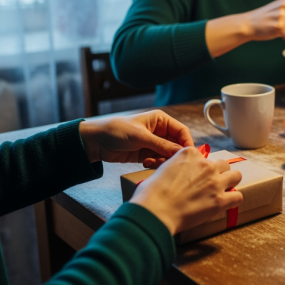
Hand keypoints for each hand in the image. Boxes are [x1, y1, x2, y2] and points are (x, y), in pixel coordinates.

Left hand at [79, 110, 193, 164]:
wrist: (96, 141)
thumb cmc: (117, 130)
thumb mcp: (142, 137)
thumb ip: (162, 145)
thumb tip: (181, 153)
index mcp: (161, 120)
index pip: (182, 131)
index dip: (187, 143)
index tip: (188, 156)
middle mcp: (160, 131)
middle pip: (176, 145)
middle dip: (173, 155)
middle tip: (168, 163)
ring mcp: (153, 143)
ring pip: (168, 155)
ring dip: (162, 161)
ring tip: (151, 162)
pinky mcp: (146, 154)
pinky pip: (158, 161)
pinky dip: (154, 164)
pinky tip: (145, 163)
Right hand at [129, 147, 242, 234]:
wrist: (155, 211)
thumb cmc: (151, 193)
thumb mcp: (162, 169)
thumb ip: (175, 166)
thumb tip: (176, 174)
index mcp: (189, 154)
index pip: (203, 156)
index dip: (200, 168)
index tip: (195, 177)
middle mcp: (205, 165)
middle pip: (222, 164)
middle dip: (218, 173)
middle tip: (209, 185)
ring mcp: (215, 182)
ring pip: (236, 176)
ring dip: (230, 183)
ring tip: (222, 192)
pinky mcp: (220, 200)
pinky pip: (238, 196)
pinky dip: (233, 200)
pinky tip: (225, 204)